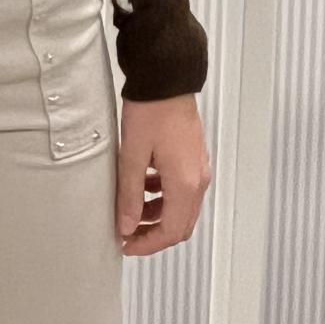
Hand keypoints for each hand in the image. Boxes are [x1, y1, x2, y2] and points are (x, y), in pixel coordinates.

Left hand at [116, 93, 210, 256]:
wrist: (166, 78)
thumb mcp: (132, 155)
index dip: (147, 245)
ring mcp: (198, 168)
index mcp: (185, 184)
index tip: (126, 245)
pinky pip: (182, 189)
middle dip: (153, 234)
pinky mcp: (194, 157)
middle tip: (127, 234)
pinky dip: (164, 196)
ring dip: (157, 215)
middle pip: (180, 224)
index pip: (170, 231)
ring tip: (130, 210)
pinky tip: (143, 185)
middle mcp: (198, 180)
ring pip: (181, 208)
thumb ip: (130, 194)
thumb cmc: (150, 111)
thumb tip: (127, 226)